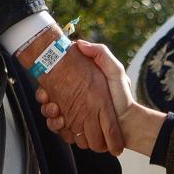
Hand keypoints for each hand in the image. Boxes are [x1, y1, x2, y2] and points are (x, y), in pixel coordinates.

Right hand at [38, 41, 141, 156]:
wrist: (128, 122)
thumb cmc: (121, 95)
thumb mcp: (115, 70)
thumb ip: (101, 54)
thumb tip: (79, 43)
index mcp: (78, 85)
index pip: (54, 82)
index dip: (44, 84)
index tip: (45, 88)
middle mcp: (72, 100)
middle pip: (47, 99)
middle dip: (44, 101)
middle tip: (51, 103)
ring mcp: (71, 115)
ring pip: (50, 115)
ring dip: (49, 115)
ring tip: (58, 114)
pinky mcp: (73, 129)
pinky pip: (58, 129)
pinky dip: (57, 127)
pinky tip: (63, 123)